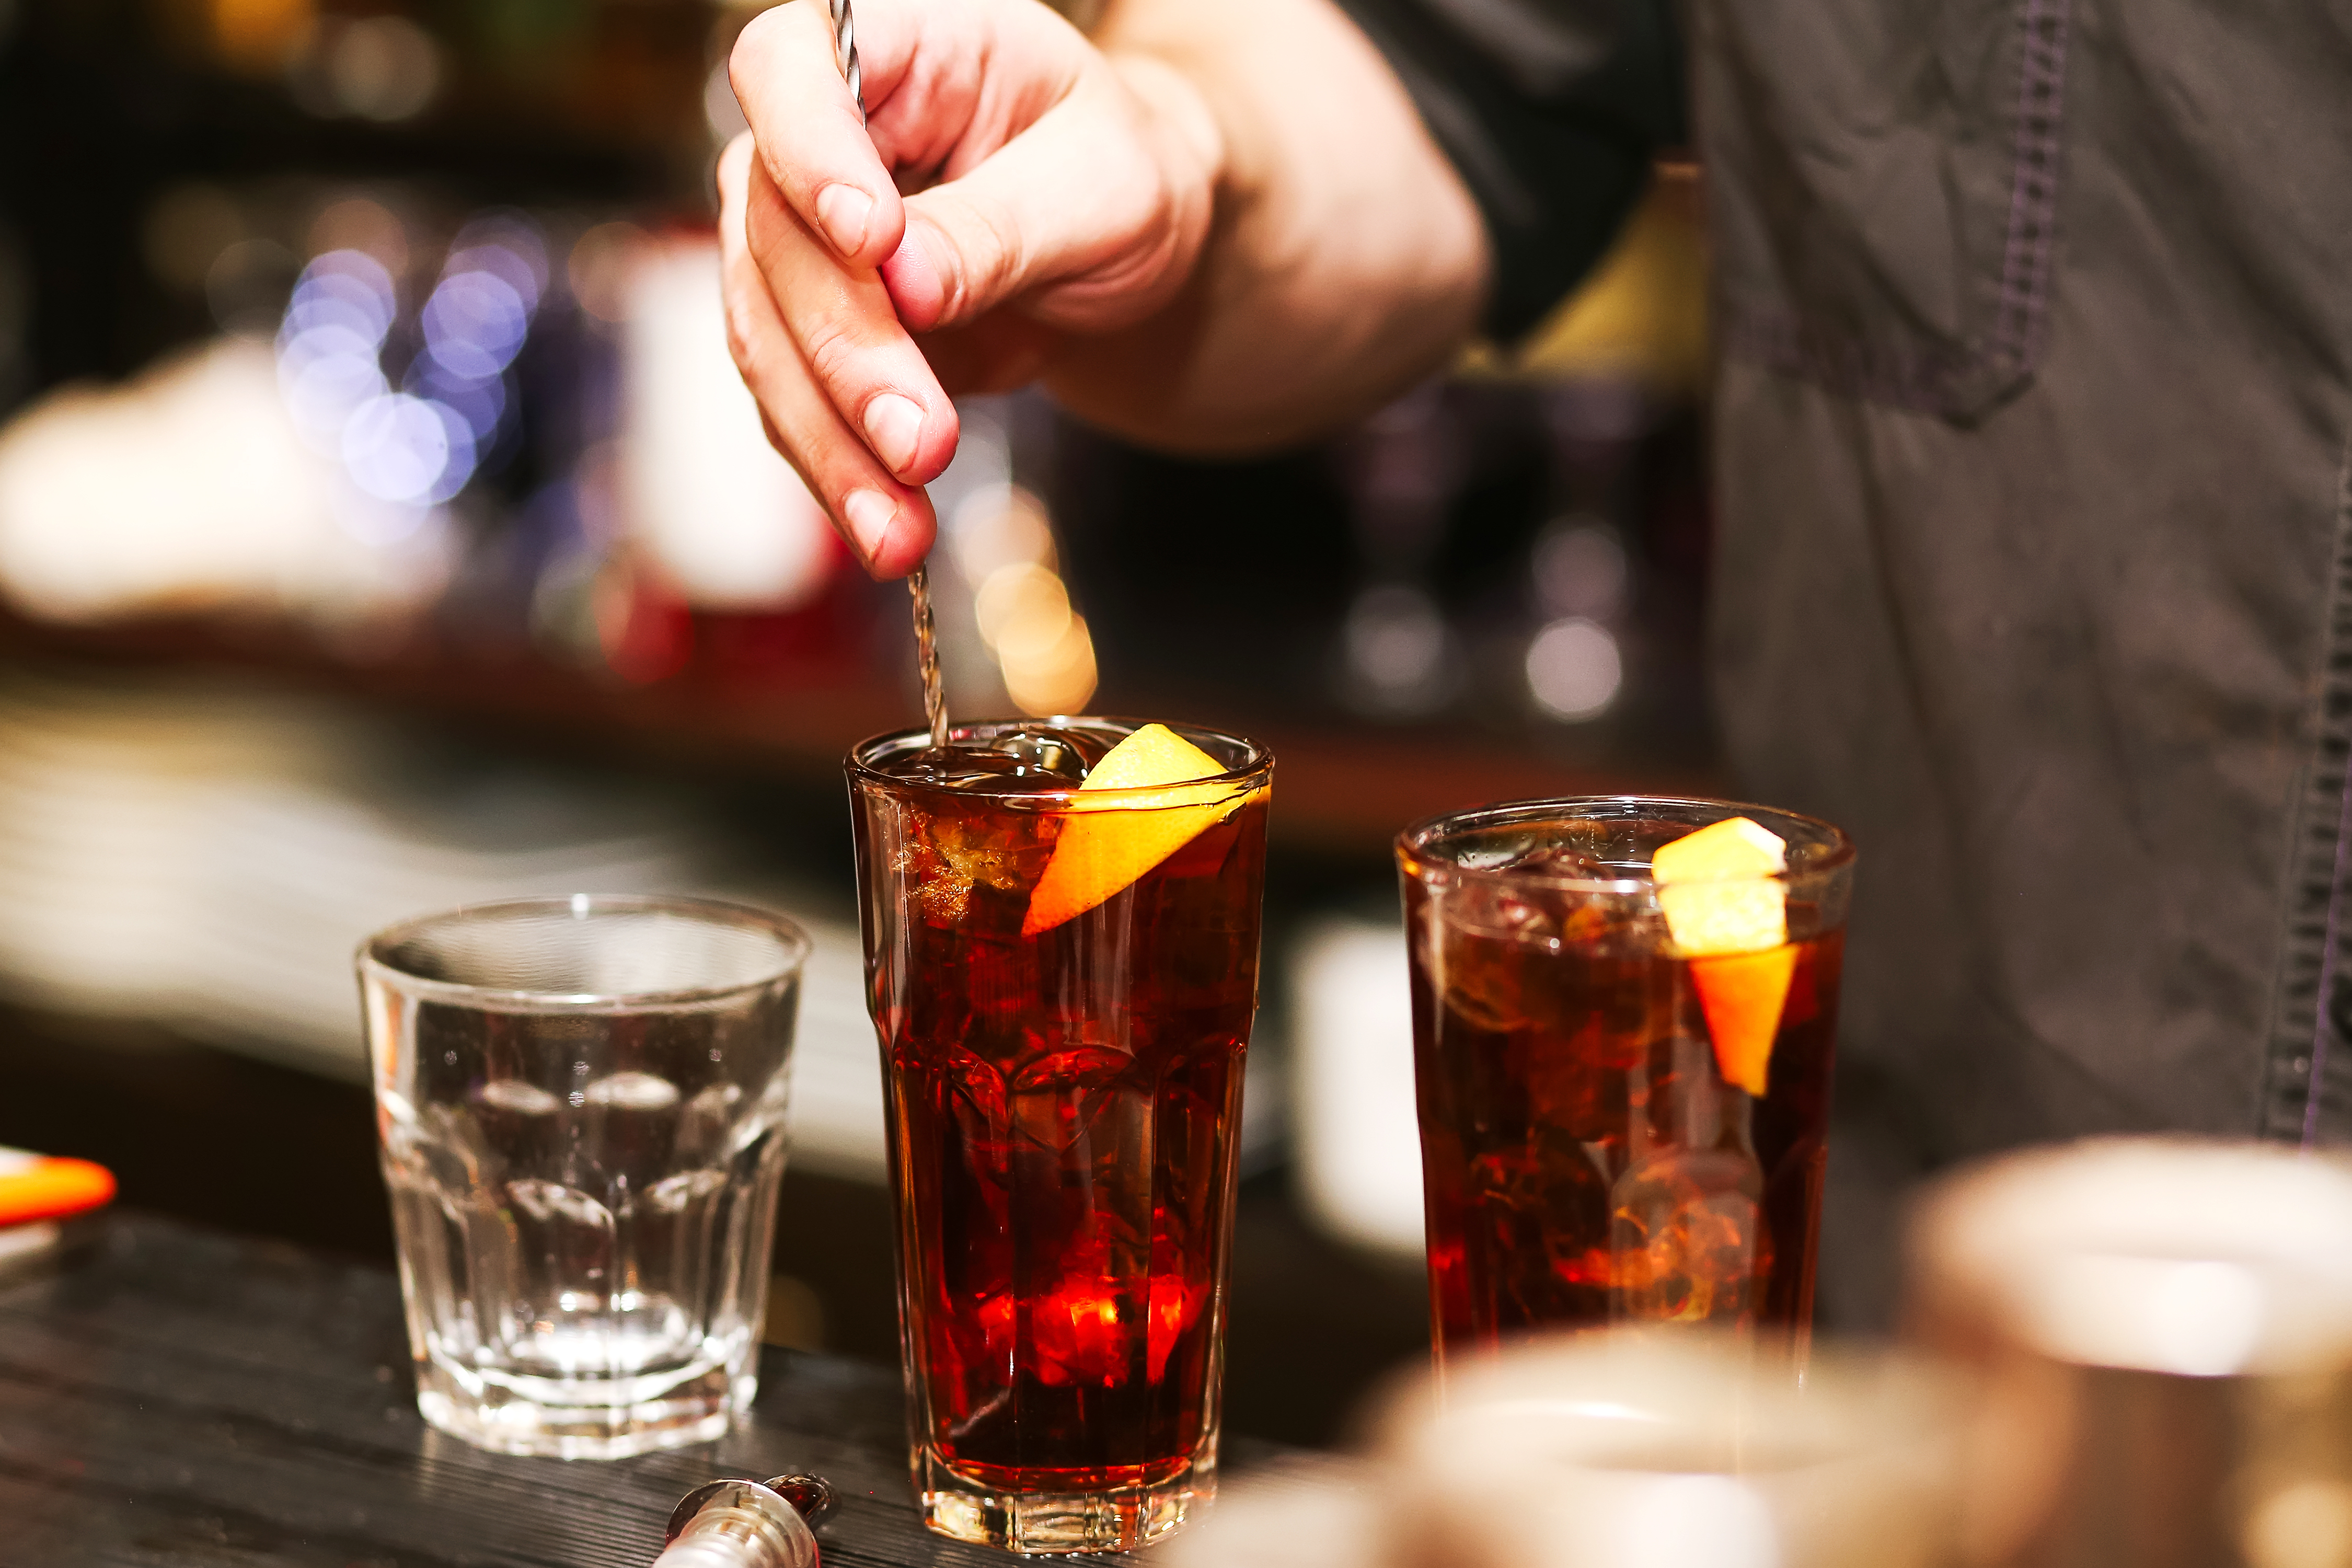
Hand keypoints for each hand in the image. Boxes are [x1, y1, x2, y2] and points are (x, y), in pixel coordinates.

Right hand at [720, 0, 1222, 577]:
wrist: (1126, 244)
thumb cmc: (1122, 177)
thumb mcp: (1108, 186)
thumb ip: (1006, 225)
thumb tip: (905, 280)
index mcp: (896, 49)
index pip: (791, 68)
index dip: (809, 150)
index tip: (870, 238)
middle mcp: (819, 139)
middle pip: (775, 234)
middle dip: (848, 351)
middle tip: (919, 439)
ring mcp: (800, 240)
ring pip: (768, 339)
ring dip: (831, 441)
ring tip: (900, 527)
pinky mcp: (812, 334)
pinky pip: (797, 407)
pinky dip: (839, 476)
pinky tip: (888, 530)